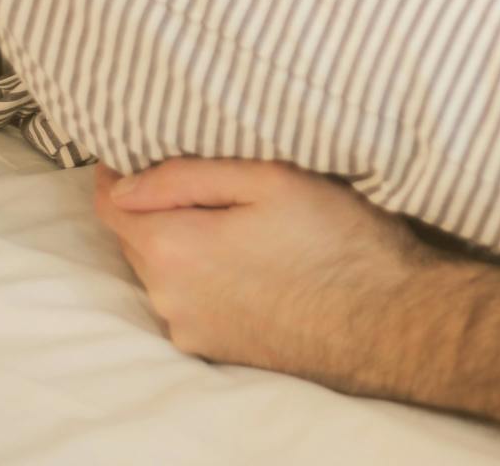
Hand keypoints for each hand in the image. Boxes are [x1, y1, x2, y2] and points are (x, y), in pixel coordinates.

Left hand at [92, 157, 440, 388]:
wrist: (389, 321)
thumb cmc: (337, 239)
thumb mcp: (269, 179)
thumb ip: (185, 175)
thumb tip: (122, 182)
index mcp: (173, 248)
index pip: (110, 204)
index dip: (117, 171)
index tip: (137, 148)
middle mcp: (168, 297)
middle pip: (136, 238)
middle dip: (156, 206)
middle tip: (205, 180)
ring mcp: (191, 330)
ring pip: (164, 272)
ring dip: (183, 244)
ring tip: (235, 222)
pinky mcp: (217, 350)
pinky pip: (190, 302)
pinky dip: (204, 278)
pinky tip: (250, 263)